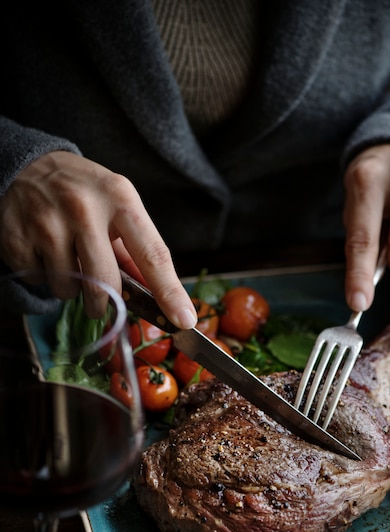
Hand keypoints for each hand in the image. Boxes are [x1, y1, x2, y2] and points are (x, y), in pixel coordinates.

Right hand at [0, 151, 196, 325]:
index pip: (153, 254)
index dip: (169, 292)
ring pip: (69, 289)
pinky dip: (43, 275)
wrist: (27, 165)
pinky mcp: (17, 236)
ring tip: (66, 259)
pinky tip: (43, 251)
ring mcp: (48, 222)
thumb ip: (138, 250)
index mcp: (121, 199)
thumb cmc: (84, 192)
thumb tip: (161, 297)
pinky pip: (37, 281)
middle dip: (105, 303)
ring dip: (71, 287)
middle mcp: (85, 209)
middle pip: (107, 282)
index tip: (184, 319)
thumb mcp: (118, 206)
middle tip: (101, 303)